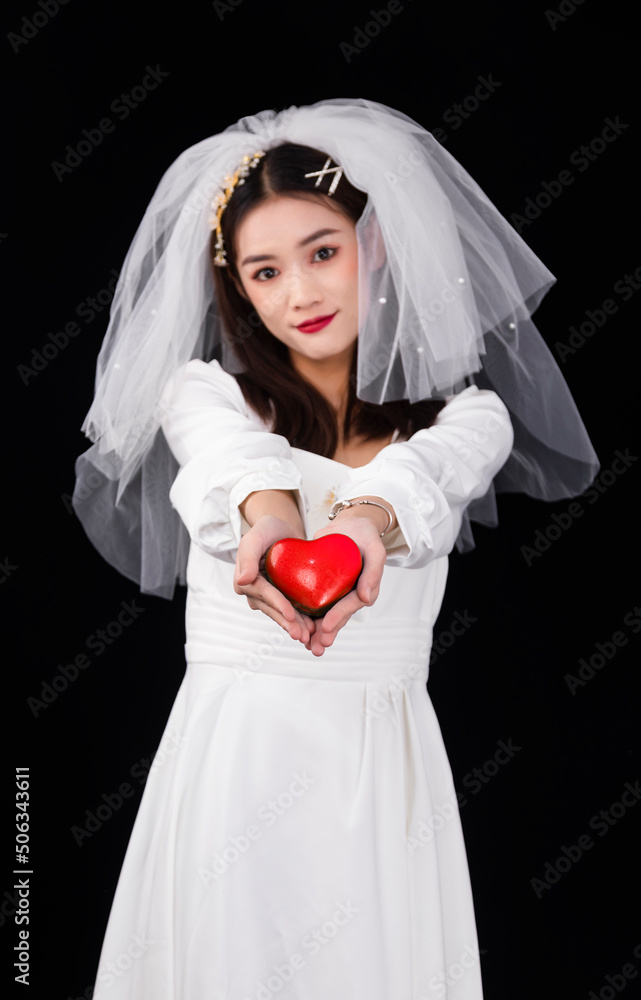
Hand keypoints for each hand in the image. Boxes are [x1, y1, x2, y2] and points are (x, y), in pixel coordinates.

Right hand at [234, 515, 316, 644]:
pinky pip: (289, 611)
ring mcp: (266, 597)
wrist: (281, 529)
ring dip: (294, 626)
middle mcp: (254, 592)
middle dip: (287, 623)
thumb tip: (242, 580)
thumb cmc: (267, 529)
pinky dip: (299, 621)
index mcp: (244, 580)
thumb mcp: (256, 537)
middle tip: (302, 635)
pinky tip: (312, 630)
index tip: (290, 615)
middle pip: (272, 609)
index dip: (277, 605)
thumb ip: (248, 556)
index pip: (263, 594)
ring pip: (281, 614)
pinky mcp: (279, 597)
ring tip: (309, 637)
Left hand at [303, 515, 386, 656]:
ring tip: (305, 644)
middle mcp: (348, 595)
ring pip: (324, 615)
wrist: (351, 526)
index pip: (350, 606)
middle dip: (326, 634)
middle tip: (316, 647)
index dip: (338, 617)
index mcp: (364, 590)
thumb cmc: (366, 537)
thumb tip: (367, 598)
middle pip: (336, 617)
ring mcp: (334, 593)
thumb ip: (373, 572)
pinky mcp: (320, 586)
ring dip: (315, 631)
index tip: (326, 627)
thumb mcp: (375, 551)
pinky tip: (294, 625)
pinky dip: (305, 615)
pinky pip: (312, 602)